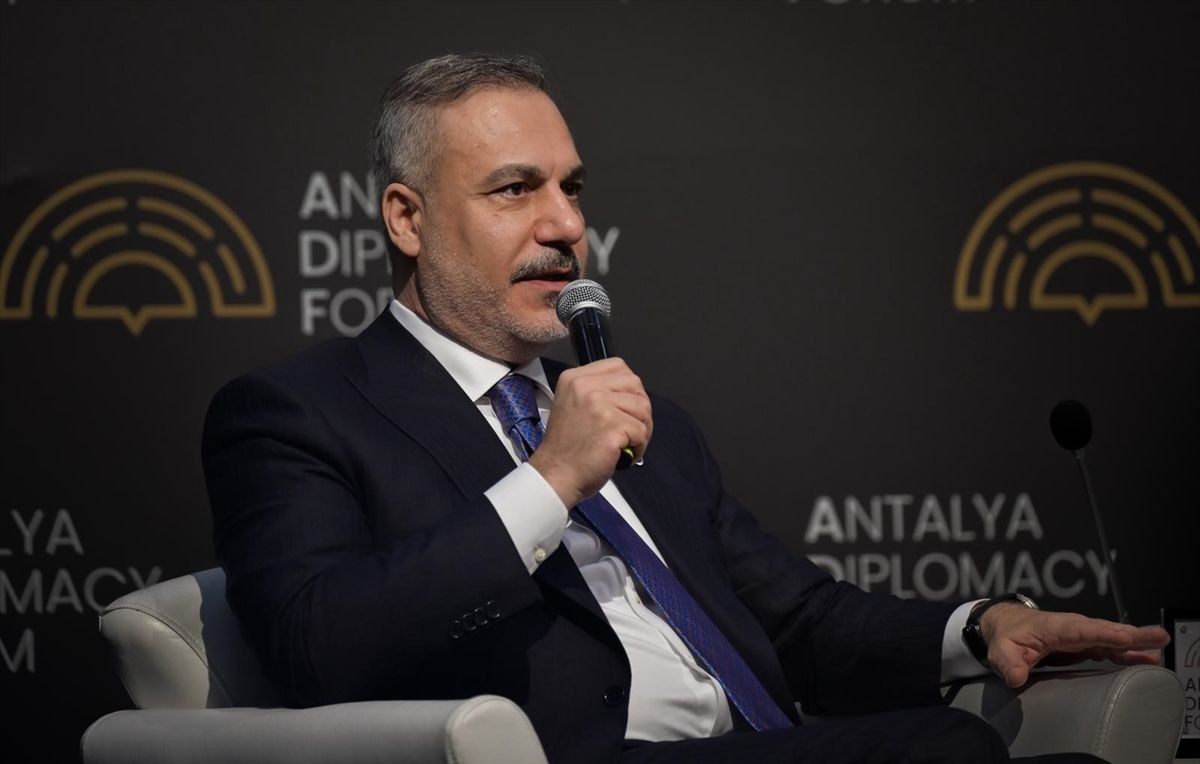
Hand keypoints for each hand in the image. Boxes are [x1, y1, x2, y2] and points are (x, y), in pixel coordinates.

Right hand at [529, 358, 651, 506]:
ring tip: (628, 443)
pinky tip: (625, 454)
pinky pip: (642, 431)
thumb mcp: (572, 405)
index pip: (618, 366)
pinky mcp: (611, 426)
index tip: (624, 406)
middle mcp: (586, 387)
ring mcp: (599, 405)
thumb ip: (595, 392)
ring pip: (642, 408)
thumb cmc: (565, 448)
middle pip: (635, 384)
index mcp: (575, 378)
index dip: (628, 387)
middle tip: (631, 427)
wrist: (555, 475)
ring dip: (642, 429)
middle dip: (640, 408)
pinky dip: (639, 446)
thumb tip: (629, 394)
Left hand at [981, 603, 1169, 687]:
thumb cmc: (1006, 637)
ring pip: (1112, 639)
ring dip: (1136, 643)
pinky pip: (1110, 648)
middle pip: (1105, 631)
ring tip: (1161, 646)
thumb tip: (1016, 677)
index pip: (1081, 630)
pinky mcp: (1085, 646)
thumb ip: (1008, 663)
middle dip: (1131, 634)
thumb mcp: (1001, 651)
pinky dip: (1128, 652)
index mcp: (1054, 627)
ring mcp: (1081, 637)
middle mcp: (1073, 629)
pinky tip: (1146, 658)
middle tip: (1158, 636)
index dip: (1103, 634)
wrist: (1007, 626)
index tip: (1124, 637)